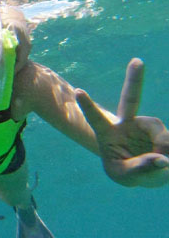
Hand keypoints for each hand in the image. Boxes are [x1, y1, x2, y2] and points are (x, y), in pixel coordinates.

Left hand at [76, 58, 168, 186]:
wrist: (146, 171)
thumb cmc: (125, 171)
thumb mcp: (124, 176)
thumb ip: (139, 169)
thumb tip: (162, 159)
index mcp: (108, 133)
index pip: (95, 118)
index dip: (87, 106)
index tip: (78, 91)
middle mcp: (127, 124)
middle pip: (131, 99)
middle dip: (134, 80)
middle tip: (137, 61)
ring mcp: (146, 125)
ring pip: (161, 135)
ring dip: (164, 152)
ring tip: (161, 166)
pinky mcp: (162, 130)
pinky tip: (167, 163)